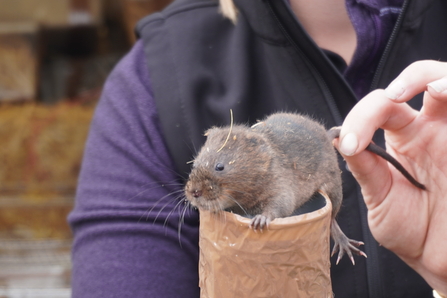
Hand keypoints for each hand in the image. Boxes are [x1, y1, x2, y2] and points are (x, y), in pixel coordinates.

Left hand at [333, 60, 446, 293]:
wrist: (439, 261)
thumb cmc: (410, 231)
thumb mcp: (380, 199)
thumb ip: (365, 168)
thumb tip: (337, 137)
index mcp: (402, 140)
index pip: (381, 107)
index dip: (362, 118)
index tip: (350, 145)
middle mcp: (431, 131)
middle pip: (424, 80)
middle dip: (410, 78)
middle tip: (394, 97)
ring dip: (443, 79)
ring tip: (436, 89)